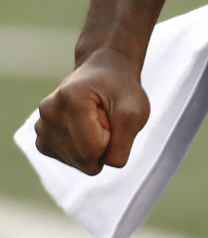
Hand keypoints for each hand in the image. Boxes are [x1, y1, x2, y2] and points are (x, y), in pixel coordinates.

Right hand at [35, 49, 149, 174]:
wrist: (105, 71)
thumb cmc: (121, 88)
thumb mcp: (136, 110)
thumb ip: (123, 143)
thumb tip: (100, 166)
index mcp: (70, 99)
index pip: (95, 149)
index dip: (112, 136)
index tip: (111, 113)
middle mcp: (48, 114)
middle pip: (86, 160)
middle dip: (103, 143)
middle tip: (104, 116)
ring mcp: (41, 128)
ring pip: (78, 163)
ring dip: (93, 146)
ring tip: (94, 119)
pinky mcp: (42, 141)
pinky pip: (70, 162)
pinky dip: (83, 149)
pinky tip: (84, 127)